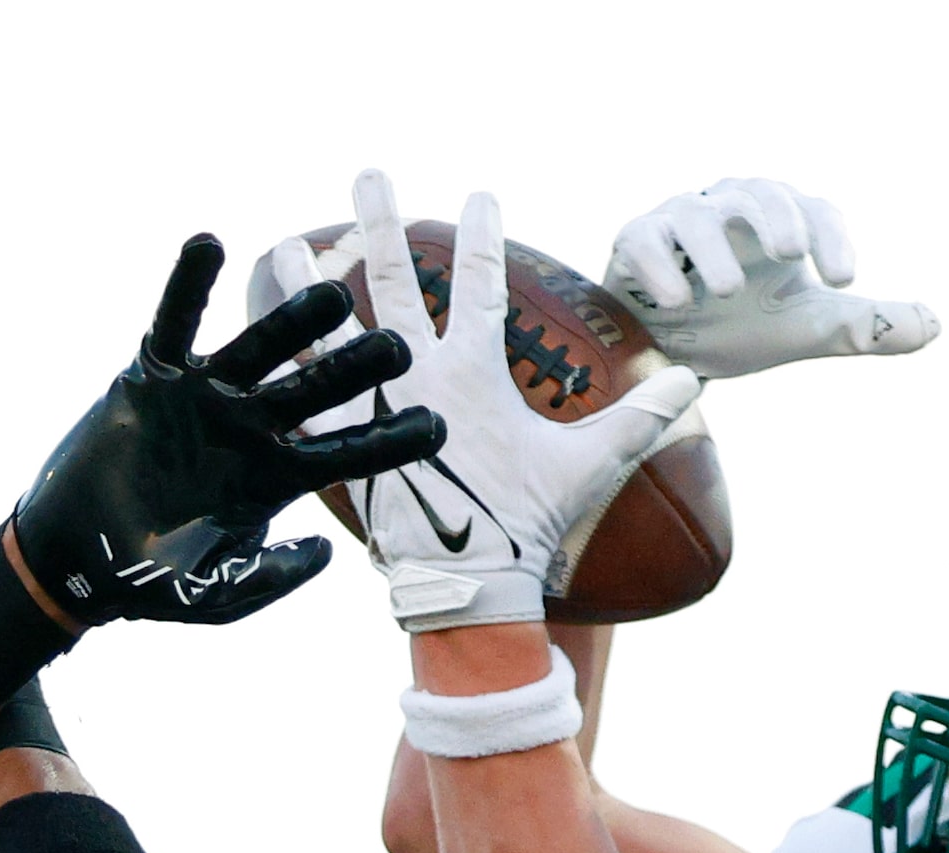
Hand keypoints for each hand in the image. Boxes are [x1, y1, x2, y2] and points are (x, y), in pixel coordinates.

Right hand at [8, 235, 444, 626]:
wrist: (76, 561)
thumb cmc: (149, 585)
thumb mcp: (217, 596)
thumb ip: (270, 578)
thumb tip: (325, 551)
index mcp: (276, 478)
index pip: (347, 452)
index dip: (390, 441)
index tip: (438, 428)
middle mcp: (251, 428)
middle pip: (317, 388)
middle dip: (357, 368)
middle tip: (401, 347)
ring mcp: (206, 396)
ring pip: (260, 346)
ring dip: (294, 318)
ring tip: (333, 293)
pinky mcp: (154, 375)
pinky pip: (173, 321)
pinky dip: (188, 283)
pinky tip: (207, 243)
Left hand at [268, 170, 703, 628]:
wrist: (467, 583)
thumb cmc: (526, 524)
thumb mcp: (589, 467)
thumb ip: (639, 418)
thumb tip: (692, 380)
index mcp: (474, 373)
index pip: (483, 285)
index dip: (484, 235)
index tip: (480, 191)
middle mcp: (417, 377)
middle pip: (394, 282)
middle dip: (382, 223)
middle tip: (370, 174)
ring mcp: (373, 408)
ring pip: (333, 330)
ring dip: (310, 282)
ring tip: (288, 241)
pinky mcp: (339, 444)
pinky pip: (302, 394)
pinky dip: (282, 365)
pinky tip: (256, 337)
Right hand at [604, 178, 938, 379]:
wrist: (671, 353)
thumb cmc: (742, 326)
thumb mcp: (807, 329)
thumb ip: (865, 327)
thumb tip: (934, 326)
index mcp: (780, 220)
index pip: (815, 211)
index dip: (832, 238)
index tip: (846, 281)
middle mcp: (731, 207)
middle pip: (758, 192)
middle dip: (776, 218)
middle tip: (790, 254)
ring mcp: (679, 220)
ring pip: (698, 215)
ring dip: (713, 249)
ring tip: (725, 290)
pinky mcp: (634, 241)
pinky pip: (645, 240)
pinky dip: (660, 267)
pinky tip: (676, 302)